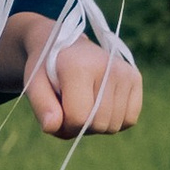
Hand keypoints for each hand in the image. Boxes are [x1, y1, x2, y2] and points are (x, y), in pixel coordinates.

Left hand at [20, 25, 143, 137]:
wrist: (63, 42)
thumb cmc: (46, 68)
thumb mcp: (33, 84)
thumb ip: (41, 106)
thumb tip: (52, 127)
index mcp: (79, 67)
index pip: (79, 118)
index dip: (64, 125)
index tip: (56, 113)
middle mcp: (108, 67)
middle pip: (99, 124)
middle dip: (80, 127)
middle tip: (69, 108)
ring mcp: (125, 72)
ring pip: (114, 126)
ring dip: (96, 125)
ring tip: (84, 103)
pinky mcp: (135, 78)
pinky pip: (129, 119)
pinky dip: (114, 120)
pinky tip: (100, 104)